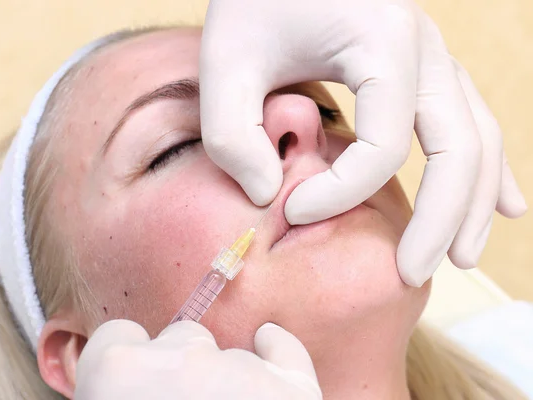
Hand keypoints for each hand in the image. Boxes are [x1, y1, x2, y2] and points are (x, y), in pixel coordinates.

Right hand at [75, 320, 321, 399]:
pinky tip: (270, 356)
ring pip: (228, 353)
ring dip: (226, 379)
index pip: (117, 337)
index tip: (138, 385)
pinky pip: (284, 352)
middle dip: (182, 368)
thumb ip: (115, 379)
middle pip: (180, 336)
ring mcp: (238, 375)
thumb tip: (121, 365)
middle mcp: (178, 363)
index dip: (129, 363)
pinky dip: (279, 357)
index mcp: (115, 374)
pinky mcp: (290, 393)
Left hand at [199, 0, 526, 286]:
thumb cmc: (252, 4)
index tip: (292, 212)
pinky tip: (502, 207)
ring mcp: (434, 58)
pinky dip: (489, 171)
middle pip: (457, 148)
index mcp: (383, 40)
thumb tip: (272, 195)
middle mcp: (425, 48)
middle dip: (439, 221)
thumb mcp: (224, 63)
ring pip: (478, 138)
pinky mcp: (427, 70)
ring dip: (472, 204)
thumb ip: (233, 134)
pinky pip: (473, 122)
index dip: (341, 193)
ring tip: (462, 259)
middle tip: (411, 275)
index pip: (384, 144)